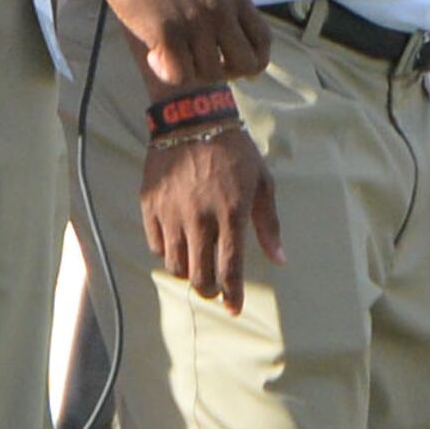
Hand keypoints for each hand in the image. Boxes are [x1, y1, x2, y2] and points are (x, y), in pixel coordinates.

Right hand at [86, 0, 270, 86]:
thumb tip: (225, 30)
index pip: (262, 40)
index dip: (254, 60)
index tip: (238, 67)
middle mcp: (220, 10)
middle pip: (245, 63)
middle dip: (227, 72)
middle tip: (202, 65)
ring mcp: (194, 22)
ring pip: (210, 73)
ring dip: (191, 71)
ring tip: (170, 55)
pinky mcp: (165, 33)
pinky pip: (179, 74)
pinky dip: (167, 72)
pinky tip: (153, 56)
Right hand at [140, 126, 282, 312]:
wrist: (191, 120)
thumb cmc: (234, 150)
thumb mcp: (262, 183)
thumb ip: (268, 224)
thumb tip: (279, 259)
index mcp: (231, 213)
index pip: (230, 267)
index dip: (233, 293)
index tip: (234, 308)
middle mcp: (200, 218)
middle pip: (199, 272)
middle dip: (207, 289)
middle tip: (212, 290)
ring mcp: (171, 212)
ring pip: (174, 262)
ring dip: (186, 272)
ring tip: (193, 267)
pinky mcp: (150, 205)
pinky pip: (155, 242)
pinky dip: (165, 251)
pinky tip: (175, 244)